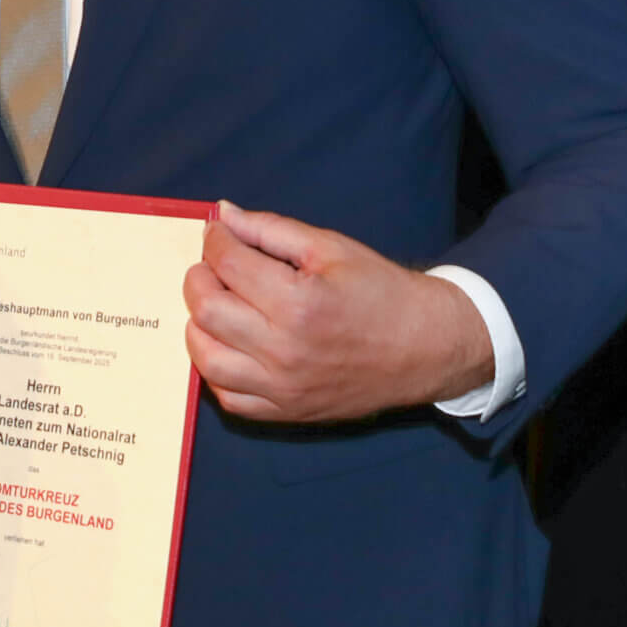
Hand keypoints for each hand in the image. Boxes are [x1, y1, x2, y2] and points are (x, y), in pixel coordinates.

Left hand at [182, 200, 491, 422]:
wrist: (426, 347)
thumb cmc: (381, 292)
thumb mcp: (330, 247)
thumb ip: (270, 229)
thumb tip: (223, 214)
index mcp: (299, 303)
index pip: (227, 265)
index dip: (215, 240)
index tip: (219, 232)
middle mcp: (286, 350)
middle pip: (207, 311)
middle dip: (200, 279)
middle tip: (215, 269)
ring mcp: (284, 388)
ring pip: (206, 359)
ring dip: (200, 326)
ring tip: (218, 306)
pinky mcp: (287, 412)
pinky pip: (228, 398)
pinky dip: (217, 370)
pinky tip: (231, 346)